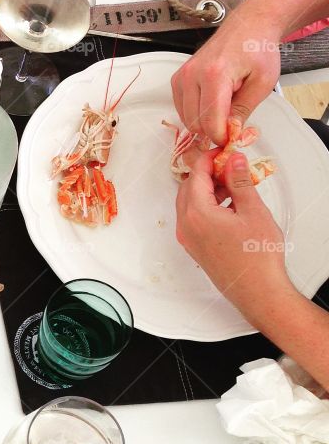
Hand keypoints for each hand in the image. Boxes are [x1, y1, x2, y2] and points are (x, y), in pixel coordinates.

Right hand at [170, 13, 280, 144]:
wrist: (247, 28)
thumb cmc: (257, 51)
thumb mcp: (262, 83)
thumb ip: (243, 110)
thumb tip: (230, 132)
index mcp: (215, 74)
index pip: (210, 121)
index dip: (221, 136)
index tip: (232, 138)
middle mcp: (192, 75)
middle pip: (195, 123)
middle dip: (212, 130)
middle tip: (231, 125)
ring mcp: (181, 77)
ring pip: (186, 118)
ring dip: (203, 122)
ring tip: (223, 110)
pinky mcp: (177, 79)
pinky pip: (181, 109)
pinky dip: (195, 113)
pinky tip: (211, 104)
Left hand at [175, 149, 292, 318]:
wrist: (257, 291)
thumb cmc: (256, 257)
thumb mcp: (252, 211)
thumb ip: (240, 182)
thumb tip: (233, 161)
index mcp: (196, 214)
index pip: (196, 175)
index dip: (209, 159)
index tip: (222, 152)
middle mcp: (186, 226)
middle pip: (189, 188)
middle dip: (207, 174)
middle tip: (229, 167)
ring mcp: (188, 238)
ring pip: (190, 203)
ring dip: (208, 191)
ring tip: (234, 186)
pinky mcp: (195, 247)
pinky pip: (194, 218)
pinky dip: (208, 206)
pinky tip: (230, 206)